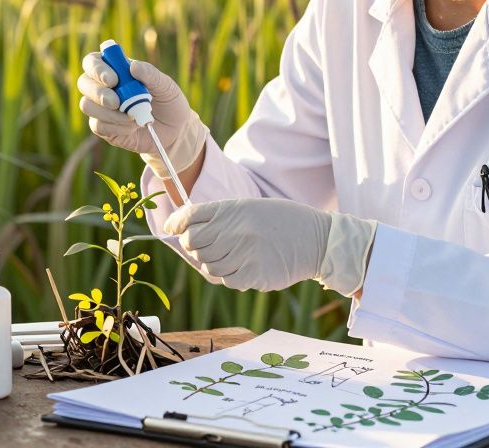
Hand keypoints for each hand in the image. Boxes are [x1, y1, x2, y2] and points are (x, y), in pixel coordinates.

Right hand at [77, 53, 208, 177]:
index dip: (97, 68)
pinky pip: (97, 126)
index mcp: (116, 69)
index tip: (113, 79)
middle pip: (84, 83)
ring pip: (87, 105)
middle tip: (116, 102)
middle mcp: (104, 86)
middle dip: (98, 92)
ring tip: (134, 118)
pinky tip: (131, 127)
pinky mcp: (103, 127)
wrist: (175, 130)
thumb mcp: (166, 86)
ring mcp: (101, 108)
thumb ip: (150, 75)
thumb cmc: (169, 102)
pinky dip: (115, 127)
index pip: (93, 61)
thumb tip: (133, 66)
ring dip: (109, 113)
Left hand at [162, 197, 377, 295]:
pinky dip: (230, 276)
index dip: (175, 224)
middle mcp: (233, 229)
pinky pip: (226, 280)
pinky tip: (245, 267)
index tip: (172, 229)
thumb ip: (219, 218)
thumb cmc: (280, 222)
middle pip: (192, 244)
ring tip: (233, 257)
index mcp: (231, 209)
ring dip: (213, 263)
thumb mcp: (249, 208)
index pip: (188, 217)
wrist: (317, 239)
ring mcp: (242, 253)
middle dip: (194, 246)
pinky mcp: (252, 274)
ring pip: (207, 265)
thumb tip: (183, 232)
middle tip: (208, 247)